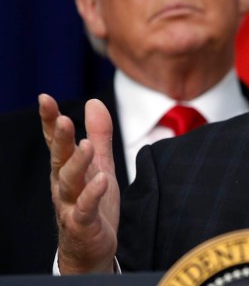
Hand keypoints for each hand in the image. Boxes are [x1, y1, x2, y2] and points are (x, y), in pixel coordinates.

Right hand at [40, 94, 119, 273]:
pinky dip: (92, 195)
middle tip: (64, 119)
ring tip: (86, 145)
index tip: (45, 98)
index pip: (56, 141)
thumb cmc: (92, 204)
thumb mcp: (100, 164)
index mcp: (66, 168)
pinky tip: (102, 181)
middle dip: (60, 139)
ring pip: (70, 182)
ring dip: (77, 163)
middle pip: (59, 158)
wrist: (90, 249)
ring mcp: (70, 204)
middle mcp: (63, 184)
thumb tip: (93, 102)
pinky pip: (85, 208)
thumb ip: (99, 135)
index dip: (50, 120)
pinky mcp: (83, 224)